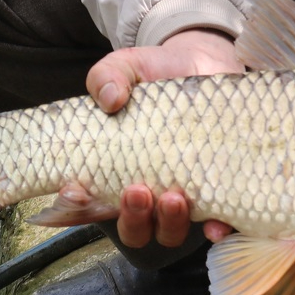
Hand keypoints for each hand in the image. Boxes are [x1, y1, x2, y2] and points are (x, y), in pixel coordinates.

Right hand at [86, 29, 242, 248]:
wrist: (204, 63)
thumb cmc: (156, 74)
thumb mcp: (128, 67)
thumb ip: (109, 76)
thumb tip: (110, 98)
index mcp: (115, 171)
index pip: (89, 203)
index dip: (77, 208)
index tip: (76, 191)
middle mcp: (147, 192)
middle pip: (133, 228)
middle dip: (132, 218)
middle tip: (136, 191)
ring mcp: (182, 195)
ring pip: (170, 231)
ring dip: (169, 223)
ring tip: (174, 198)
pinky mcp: (218, 191)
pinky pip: (217, 223)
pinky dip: (216, 230)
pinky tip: (216, 226)